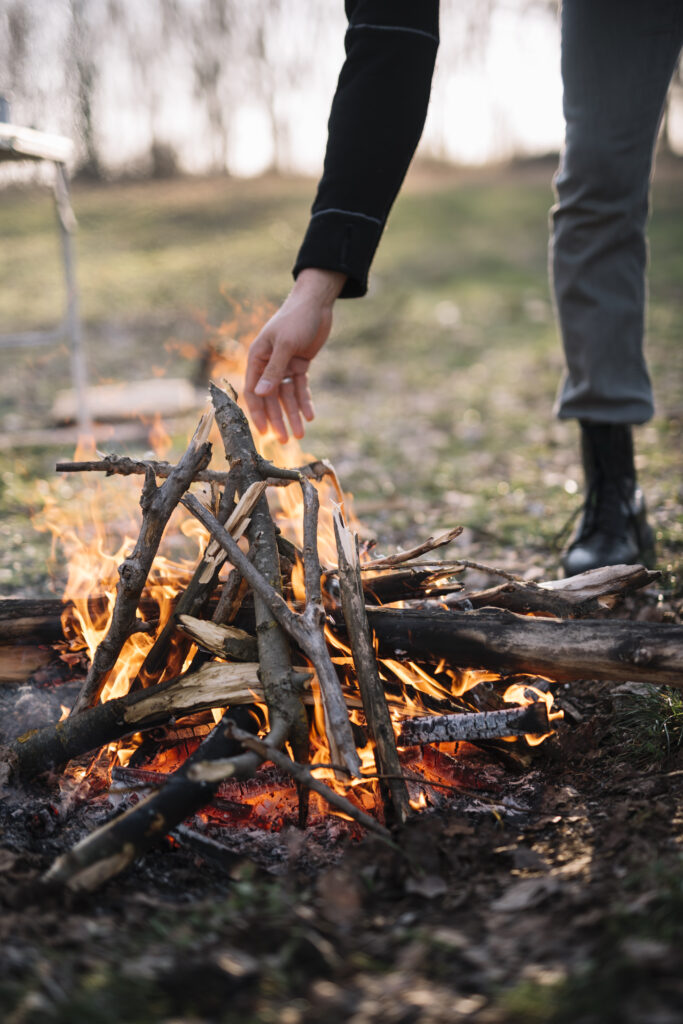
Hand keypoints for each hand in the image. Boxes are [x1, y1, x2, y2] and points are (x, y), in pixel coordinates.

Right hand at [245, 268, 346, 442]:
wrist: (317, 302)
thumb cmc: (296, 318)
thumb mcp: (285, 344)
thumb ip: (273, 370)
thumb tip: (260, 395)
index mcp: (257, 357)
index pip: (253, 390)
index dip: (258, 412)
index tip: (264, 432)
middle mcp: (268, 363)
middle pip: (271, 398)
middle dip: (278, 418)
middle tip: (287, 439)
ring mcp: (284, 365)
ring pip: (287, 396)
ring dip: (293, 414)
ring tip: (301, 433)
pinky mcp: (300, 364)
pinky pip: (300, 387)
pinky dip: (305, 401)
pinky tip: (310, 415)